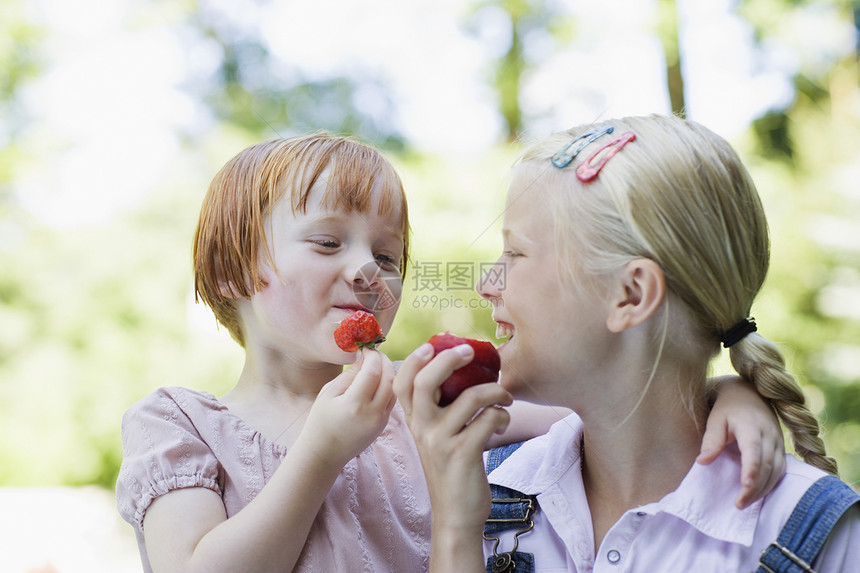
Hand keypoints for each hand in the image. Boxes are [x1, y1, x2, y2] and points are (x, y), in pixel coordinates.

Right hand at [299, 349, 395, 468]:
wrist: (324, 453)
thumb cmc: (321, 420)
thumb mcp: (329, 393)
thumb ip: (350, 374)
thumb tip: (365, 357)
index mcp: (354, 404)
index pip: (373, 371)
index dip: (372, 355)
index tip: (366, 348)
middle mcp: (372, 413)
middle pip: (389, 377)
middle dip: (384, 361)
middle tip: (375, 353)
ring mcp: (381, 420)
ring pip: (394, 388)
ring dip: (390, 372)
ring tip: (378, 363)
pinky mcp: (384, 425)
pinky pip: (392, 399)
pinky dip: (389, 385)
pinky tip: (380, 379)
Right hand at [394, 342, 512, 536]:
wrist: (456, 515)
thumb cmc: (452, 470)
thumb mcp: (436, 438)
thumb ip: (439, 410)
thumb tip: (460, 373)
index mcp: (415, 422)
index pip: (402, 383)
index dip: (414, 360)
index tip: (432, 345)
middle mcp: (423, 429)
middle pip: (425, 382)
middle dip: (449, 359)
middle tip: (471, 352)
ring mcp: (441, 442)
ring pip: (470, 397)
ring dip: (496, 391)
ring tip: (505, 398)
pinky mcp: (463, 454)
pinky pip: (488, 419)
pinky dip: (502, 415)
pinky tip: (502, 421)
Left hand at [697, 375, 785, 508]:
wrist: (748, 393)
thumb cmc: (727, 408)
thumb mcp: (715, 419)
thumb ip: (711, 440)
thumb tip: (702, 462)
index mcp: (751, 425)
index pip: (754, 449)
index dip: (751, 468)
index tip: (744, 485)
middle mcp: (769, 434)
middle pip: (766, 464)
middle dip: (754, 487)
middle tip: (738, 504)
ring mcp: (778, 441)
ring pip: (776, 470)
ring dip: (763, 489)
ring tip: (745, 503)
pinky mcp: (781, 448)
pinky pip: (781, 470)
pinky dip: (771, 484)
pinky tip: (758, 494)